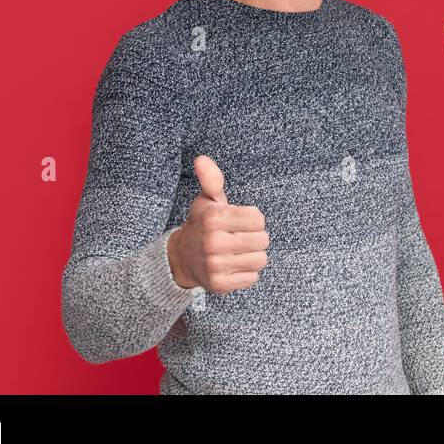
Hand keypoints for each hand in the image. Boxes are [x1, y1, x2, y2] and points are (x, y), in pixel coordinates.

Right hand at [167, 154, 270, 293]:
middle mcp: (213, 242)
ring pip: (260, 260)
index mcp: (214, 218)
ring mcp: (216, 265)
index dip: (252, 220)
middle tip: (238, 238)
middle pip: (263, 240)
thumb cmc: (202, 225)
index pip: (259, 218)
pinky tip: (233, 266)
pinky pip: (253, 277)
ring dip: (252, 256)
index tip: (238, 222)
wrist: (181, 258)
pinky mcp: (220, 284)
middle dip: (254, 238)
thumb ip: (211, 179)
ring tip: (237, 252)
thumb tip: (201, 159)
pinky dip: (247, 273)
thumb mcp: (206, 200)